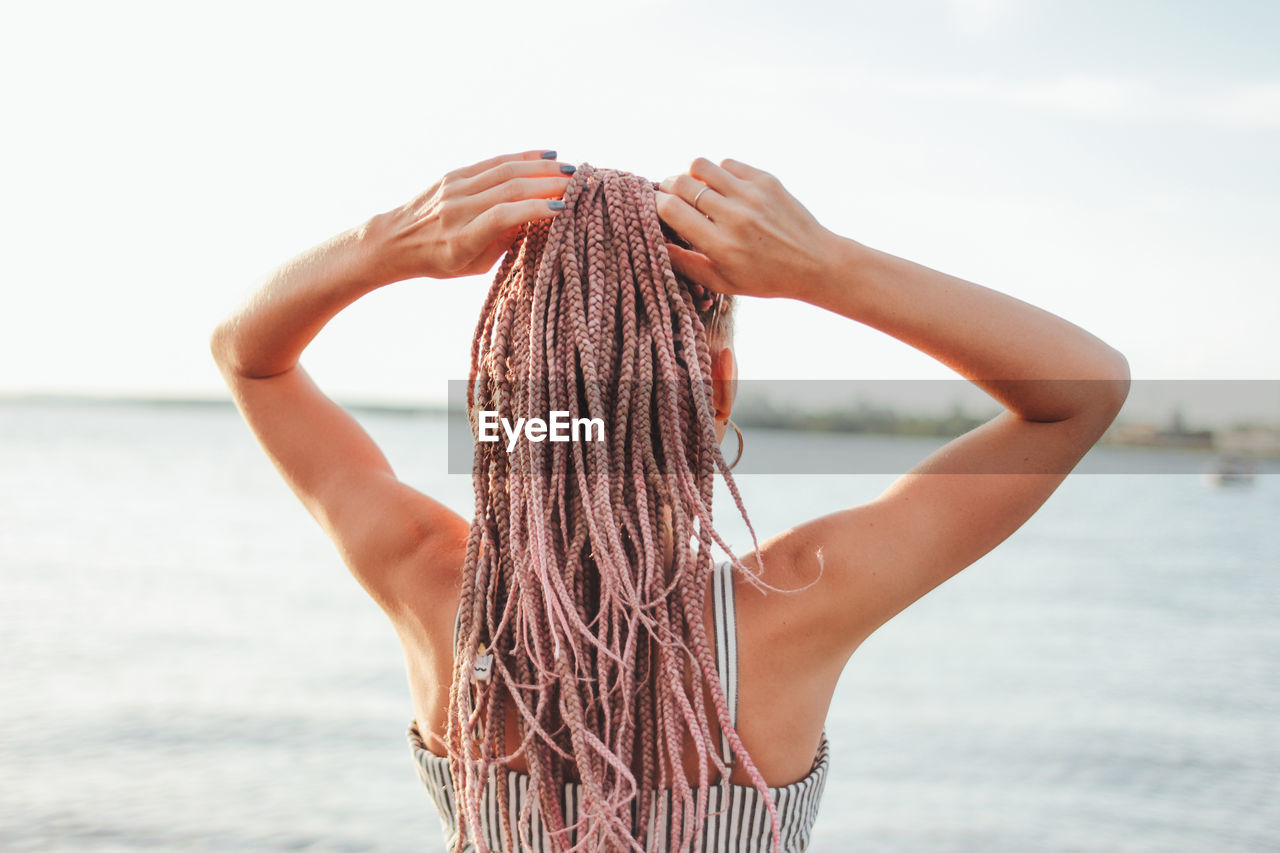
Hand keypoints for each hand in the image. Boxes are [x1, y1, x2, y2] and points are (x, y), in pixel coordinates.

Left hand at [371, 149, 571, 281]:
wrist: (395, 240)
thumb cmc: (440, 261)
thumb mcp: (472, 265)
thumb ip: (503, 242)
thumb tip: (536, 216)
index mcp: (461, 239)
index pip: (502, 217)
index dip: (534, 209)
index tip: (563, 208)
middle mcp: (457, 209)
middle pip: (509, 188)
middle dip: (548, 183)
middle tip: (580, 183)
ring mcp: (454, 187)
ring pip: (505, 170)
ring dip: (541, 167)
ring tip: (569, 169)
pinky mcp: (454, 174)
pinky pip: (493, 162)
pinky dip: (523, 157)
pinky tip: (546, 155)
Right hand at [656, 158, 842, 300]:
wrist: (814, 262)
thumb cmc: (764, 278)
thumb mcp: (722, 282)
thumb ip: (685, 264)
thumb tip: (656, 242)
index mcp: (721, 245)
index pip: (672, 209)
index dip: (656, 204)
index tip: (656, 207)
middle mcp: (735, 216)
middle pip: (682, 183)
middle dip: (668, 186)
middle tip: (670, 195)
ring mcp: (752, 194)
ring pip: (701, 165)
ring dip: (691, 175)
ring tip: (696, 189)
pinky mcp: (766, 180)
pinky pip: (727, 164)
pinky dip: (718, 174)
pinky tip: (723, 189)